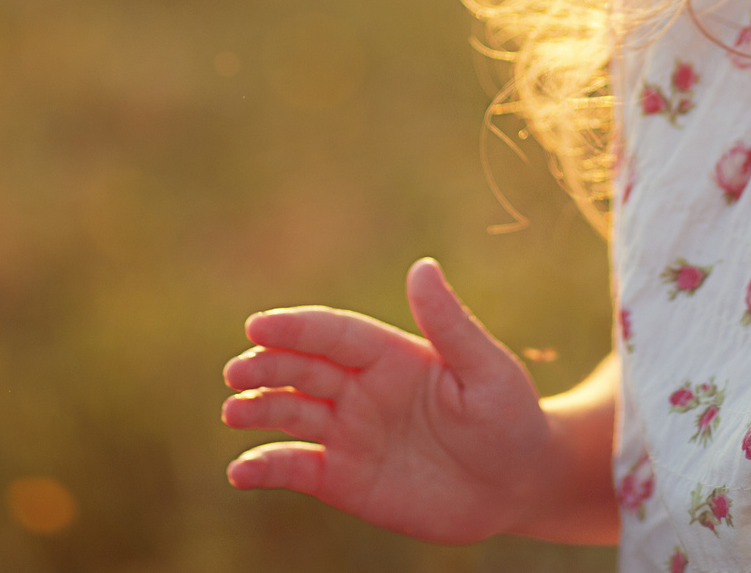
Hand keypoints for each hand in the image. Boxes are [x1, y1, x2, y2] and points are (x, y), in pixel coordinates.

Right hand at [222, 259, 556, 543]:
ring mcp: (348, 433)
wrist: (517, 484)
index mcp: (390, 354)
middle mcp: (360, 388)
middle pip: (301, 368)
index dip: (294, 328)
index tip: (258, 326)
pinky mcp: (343, 478)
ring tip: (234, 412)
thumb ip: (450, 324)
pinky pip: (295, 467)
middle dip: (266, 366)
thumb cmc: (509, 417)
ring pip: (290, 412)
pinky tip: (241, 471)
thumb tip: (422, 266)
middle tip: (236, 373)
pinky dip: (264, 467)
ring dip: (258, 409)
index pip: (332, 334)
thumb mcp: (486, 370)